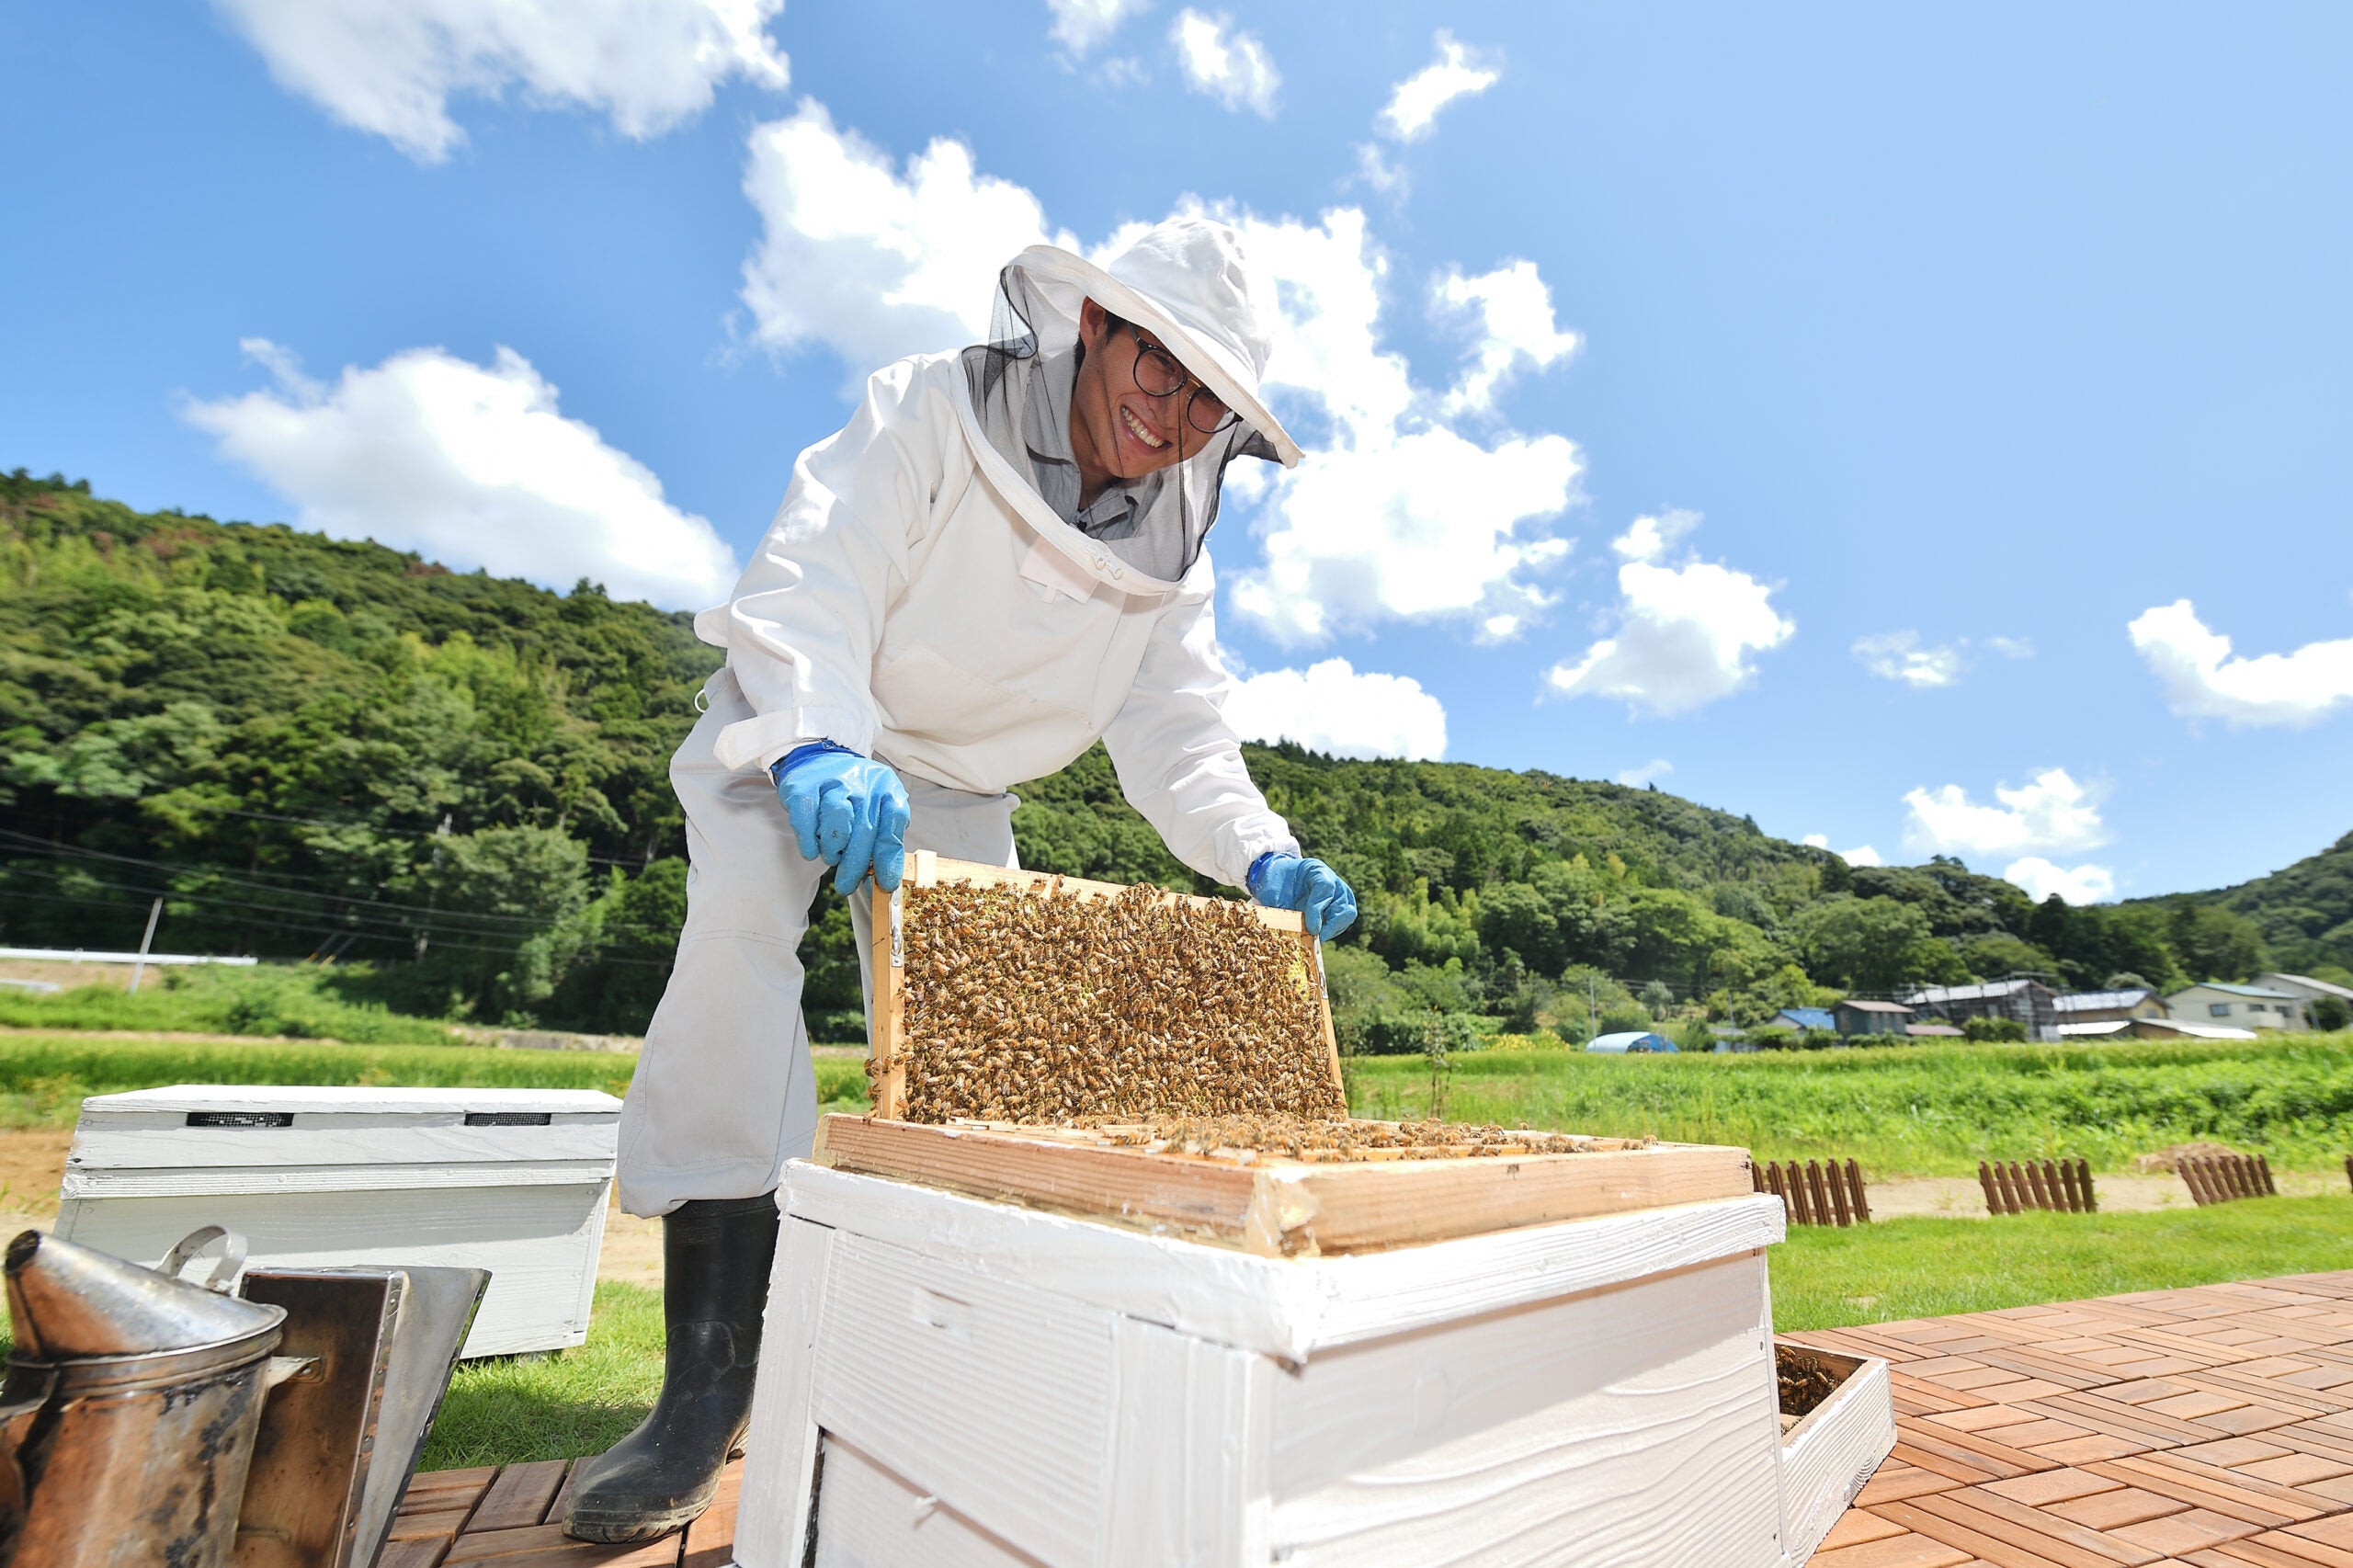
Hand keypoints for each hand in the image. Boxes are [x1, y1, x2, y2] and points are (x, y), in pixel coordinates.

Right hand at [772, 743, 911, 893]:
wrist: (818, 759)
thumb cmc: (853, 794)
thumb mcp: (876, 808)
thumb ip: (882, 839)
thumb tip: (883, 882)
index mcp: (886, 787)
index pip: (895, 821)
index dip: (890, 856)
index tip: (885, 883)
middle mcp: (863, 781)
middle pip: (865, 828)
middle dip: (856, 865)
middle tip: (847, 885)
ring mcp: (832, 780)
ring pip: (838, 819)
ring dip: (834, 849)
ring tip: (831, 858)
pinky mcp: (803, 786)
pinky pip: (806, 818)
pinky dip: (809, 840)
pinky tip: (812, 850)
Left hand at [1247, 852, 1357, 940]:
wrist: (1283, 877)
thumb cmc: (1278, 882)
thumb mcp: (1273, 891)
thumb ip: (1280, 908)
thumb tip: (1286, 931)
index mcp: (1317, 871)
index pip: (1325, 889)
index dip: (1318, 910)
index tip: (1311, 929)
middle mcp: (1334, 881)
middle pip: (1343, 905)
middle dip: (1330, 926)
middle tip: (1314, 937)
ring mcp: (1341, 893)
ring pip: (1347, 915)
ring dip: (1332, 929)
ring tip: (1314, 936)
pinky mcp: (1342, 905)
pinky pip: (1344, 921)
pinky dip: (1332, 930)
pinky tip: (1318, 932)